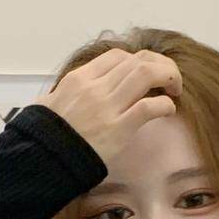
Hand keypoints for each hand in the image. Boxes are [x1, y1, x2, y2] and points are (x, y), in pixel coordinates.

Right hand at [41, 47, 182, 165]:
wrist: (44, 161)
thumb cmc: (44, 138)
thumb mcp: (46, 105)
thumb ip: (59, 95)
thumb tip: (57, 96)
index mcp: (79, 79)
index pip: (117, 56)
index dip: (138, 60)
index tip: (147, 73)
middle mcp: (95, 87)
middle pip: (137, 61)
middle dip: (160, 65)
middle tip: (169, 79)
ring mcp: (108, 107)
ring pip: (146, 74)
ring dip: (168, 78)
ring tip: (175, 90)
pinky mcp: (119, 129)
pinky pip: (149, 107)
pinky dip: (165, 105)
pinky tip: (168, 110)